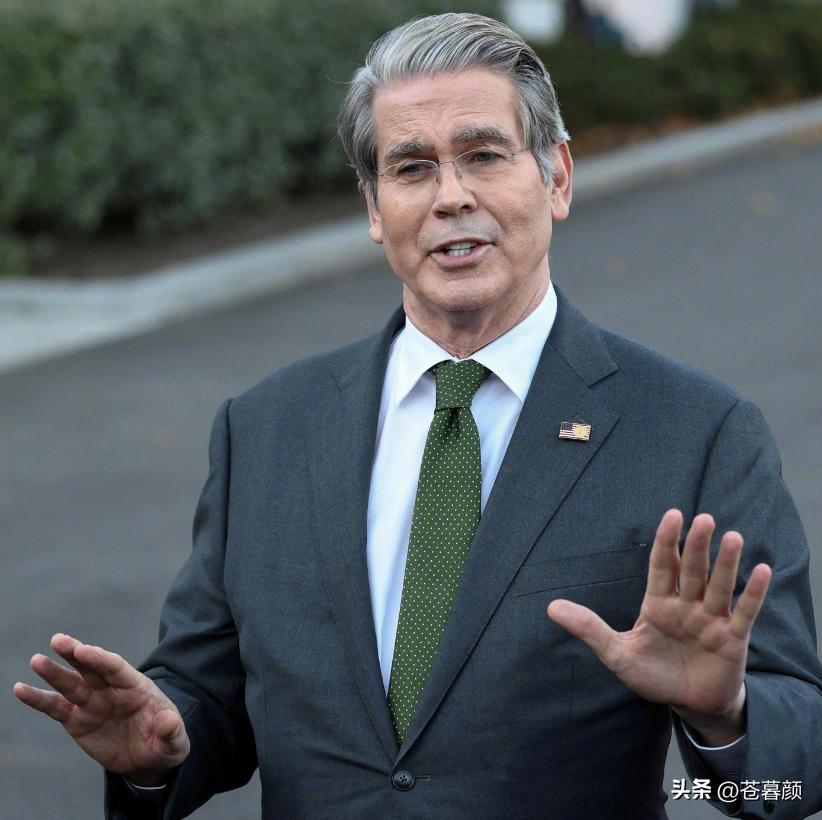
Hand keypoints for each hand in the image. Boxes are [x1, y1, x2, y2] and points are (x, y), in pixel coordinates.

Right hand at [13, 633, 188, 784]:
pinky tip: (20, 689)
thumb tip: (168, 720)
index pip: (116, 668)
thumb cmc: (165, 743)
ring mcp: (93, 703)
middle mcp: (111, 690)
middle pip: (92, 667)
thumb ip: (171, 731)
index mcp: (136, 687)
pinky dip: (38, 699)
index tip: (83, 649)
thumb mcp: (174, 741)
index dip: (100, 658)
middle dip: (76, 654)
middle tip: (59, 640)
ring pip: (71, 684)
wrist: (148, 758)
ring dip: (54, 672)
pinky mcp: (77, 720)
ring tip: (37, 660)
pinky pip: (55, 708)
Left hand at [547, 509, 771, 744]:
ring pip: (719, 586)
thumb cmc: (653, 675)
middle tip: (703, 519)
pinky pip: (744, 612)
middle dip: (696, 545)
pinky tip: (760, 570)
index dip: (666, 541)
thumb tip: (551, 607)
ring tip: (733, 537)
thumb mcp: (617, 653)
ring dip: (726, 563)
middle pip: (692, 570)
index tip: (672, 515)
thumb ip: (589, 629)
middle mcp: (686, 605)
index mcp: (658, 603)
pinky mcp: (732, 639)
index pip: (662, 565)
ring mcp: (711, 620)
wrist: (688, 705)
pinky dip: (752, 593)